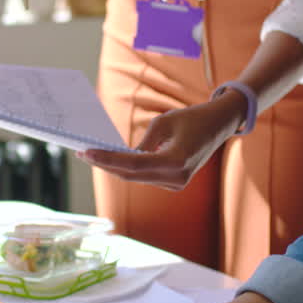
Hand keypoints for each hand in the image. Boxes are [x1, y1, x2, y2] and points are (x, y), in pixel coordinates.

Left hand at [80, 96, 244, 189]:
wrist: (218, 126)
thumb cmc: (191, 119)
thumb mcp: (163, 123)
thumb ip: (142, 143)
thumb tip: (121, 157)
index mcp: (175, 161)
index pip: (133, 164)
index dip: (107, 159)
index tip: (87, 152)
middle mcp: (176, 178)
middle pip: (131, 175)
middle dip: (105, 164)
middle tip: (84, 153)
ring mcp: (176, 184)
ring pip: (136, 178)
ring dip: (114, 167)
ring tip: (93, 155)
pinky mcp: (174, 183)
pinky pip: (145, 177)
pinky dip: (129, 169)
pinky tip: (112, 160)